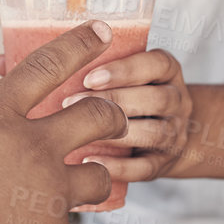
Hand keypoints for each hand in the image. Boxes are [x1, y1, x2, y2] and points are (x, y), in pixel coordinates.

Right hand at [0, 22, 126, 223]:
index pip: (43, 66)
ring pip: (101, 174)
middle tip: (110, 117)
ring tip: (88, 186)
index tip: (101, 30)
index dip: (76, 44)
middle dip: (110, 112)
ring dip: (98, 178)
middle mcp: (32, 147)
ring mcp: (52, 191)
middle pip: (95, 114)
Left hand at [71, 48, 192, 184]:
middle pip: (157, 99)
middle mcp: (177, 100)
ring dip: (116, 132)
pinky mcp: (164, 163)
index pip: (157, 64)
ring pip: (156, 133)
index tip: (89, 77)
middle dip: (114, 100)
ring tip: (79, 133)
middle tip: (70, 102)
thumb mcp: (124, 73)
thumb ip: (99, 63)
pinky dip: (119, 166)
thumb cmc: (127, 94)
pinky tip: (90, 161)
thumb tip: (46, 55)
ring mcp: (175, 134)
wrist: (161, 136)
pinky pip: (146, 167)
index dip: (125, 70)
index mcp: (167, 72)